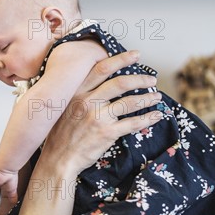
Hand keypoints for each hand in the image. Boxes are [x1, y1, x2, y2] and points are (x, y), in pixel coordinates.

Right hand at [44, 51, 162, 174]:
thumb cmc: (60, 135)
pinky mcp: (107, 133)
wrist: (58, 159)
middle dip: (140, 79)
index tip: (136, 55)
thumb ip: (79, 95)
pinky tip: (156, 116)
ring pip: (130, 102)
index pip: (101, 69)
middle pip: (120, 83)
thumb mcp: (63, 108)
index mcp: (76, 93)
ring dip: (147, 98)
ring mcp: (97, 118)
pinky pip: (133, 123)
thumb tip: (99, 84)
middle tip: (151, 80)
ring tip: (156, 97)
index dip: (121, 59)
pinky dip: (148, 118)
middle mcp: (87, 102)